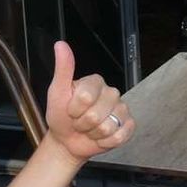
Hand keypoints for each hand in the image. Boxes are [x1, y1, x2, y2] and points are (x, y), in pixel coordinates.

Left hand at [43, 41, 134, 161]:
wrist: (67, 140)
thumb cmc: (61, 116)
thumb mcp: (57, 92)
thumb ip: (63, 69)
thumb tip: (60, 44)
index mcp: (96, 82)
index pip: (85, 97)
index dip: (74, 110)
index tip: (70, 110)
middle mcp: (112, 93)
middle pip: (96, 115)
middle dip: (82, 124)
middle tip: (79, 121)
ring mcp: (122, 109)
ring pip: (107, 127)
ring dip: (93, 134)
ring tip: (89, 129)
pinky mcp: (128, 126)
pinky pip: (119, 136)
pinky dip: (105, 142)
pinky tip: (100, 137)